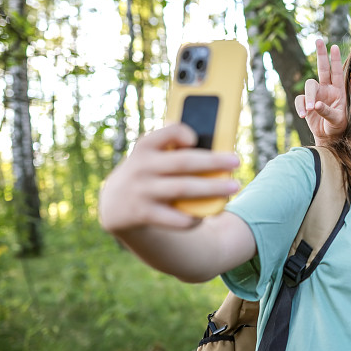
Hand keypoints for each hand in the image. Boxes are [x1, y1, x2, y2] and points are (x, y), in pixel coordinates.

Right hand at [98, 124, 239, 233]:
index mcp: (145, 147)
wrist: (114, 204)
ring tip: (233, 186)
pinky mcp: (143, 214)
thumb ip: (171, 146)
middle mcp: (141, 167)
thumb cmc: (146, 173)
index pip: (165, 133)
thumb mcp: (150, 156)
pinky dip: (193, 217)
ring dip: (212, 188)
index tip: (198, 137)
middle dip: (213, 161)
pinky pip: (175, 218)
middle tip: (237, 162)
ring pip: (183, 189)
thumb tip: (211, 141)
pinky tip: (206, 214)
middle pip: (183, 162)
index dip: (182, 133)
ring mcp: (141, 191)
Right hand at [295, 39, 347, 144]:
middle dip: (321, 55)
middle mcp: (326, 89)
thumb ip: (327, 112)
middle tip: (319, 40)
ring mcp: (315, 95)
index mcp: (338, 90)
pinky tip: (303, 115)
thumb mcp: (337, 121)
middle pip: (322, 68)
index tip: (334, 46)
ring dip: (308, 96)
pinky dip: (300, 106)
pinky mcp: (305, 103)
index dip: (336, 59)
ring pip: (309, 86)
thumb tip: (315, 105)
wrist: (328, 137)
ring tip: (309, 109)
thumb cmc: (337, 127)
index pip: (337, 72)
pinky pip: (299, 100)